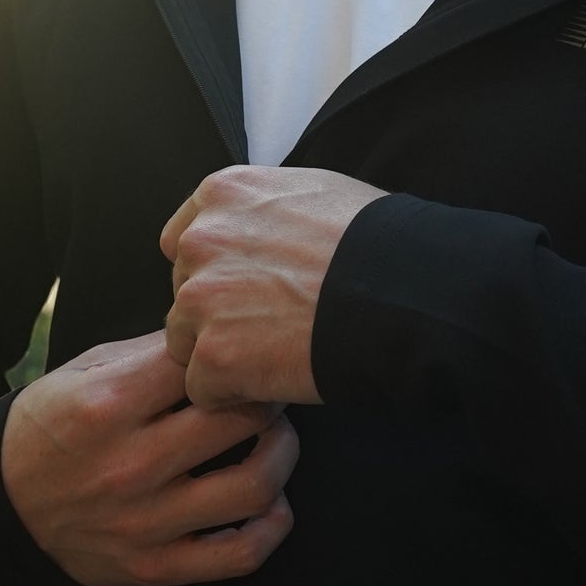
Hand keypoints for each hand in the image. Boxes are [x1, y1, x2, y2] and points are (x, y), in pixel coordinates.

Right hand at [0, 330, 297, 585]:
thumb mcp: (82, 371)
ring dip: (281, 455)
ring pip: (254, 487)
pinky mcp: (153, 567)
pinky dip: (271, 527)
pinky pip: (239, 555)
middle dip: (268, 397)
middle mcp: (130, 465)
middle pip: (241, 420)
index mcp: (108, 405)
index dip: (232, 354)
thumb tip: (217, 334)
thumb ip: (150, 353)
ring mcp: (144, 522)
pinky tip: (271, 502)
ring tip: (275, 439)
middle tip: (269, 391)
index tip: (239, 355)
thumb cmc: (50, 426)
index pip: (203, 366)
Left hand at [161, 167, 384, 407]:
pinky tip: (276, 378)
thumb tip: (258, 228)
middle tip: (271, 324)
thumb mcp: (315, 190)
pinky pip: (204, 388)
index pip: (183, 241)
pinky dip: (235, 394)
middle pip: (183, 293)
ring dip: (223, 354)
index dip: (215, 272)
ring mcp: (203, 298)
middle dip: (217, 314)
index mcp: (223, 195)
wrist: (403, 292)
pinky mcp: (214, 354)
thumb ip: (264, 209)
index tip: (246, 288)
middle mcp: (201, 240)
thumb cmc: (377, 243)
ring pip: (186, 342)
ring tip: (277, 353)